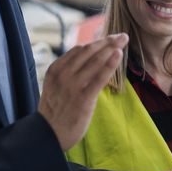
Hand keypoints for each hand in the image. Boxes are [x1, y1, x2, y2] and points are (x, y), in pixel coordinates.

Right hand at [37, 33, 127, 150]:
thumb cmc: (54, 112)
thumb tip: (87, 63)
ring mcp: (72, 86)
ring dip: (111, 48)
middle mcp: (62, 74)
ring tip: (123, 40)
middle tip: (122, 35)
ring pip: (95, 60)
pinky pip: (99, 77)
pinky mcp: (83, 99)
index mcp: (55, 69)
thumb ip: (67, 73)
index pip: (79, 49)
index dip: (97, 42)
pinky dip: (110, 64)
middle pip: (89, 51)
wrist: (47, 135)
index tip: (109, 38)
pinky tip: (119, 54)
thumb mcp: (55, 87)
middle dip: (107, 41)